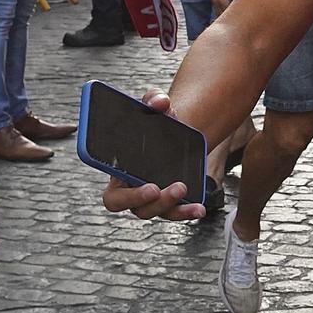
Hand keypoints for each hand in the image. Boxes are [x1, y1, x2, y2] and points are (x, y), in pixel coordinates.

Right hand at [99, 88, 208, 221]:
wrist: (179, 131)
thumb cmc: (159, 122)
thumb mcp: (156, 107)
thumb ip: (154, 100)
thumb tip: (160, 102)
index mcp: (121, 174)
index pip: (112, 196)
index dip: (121, 195)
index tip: (132, 181)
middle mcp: (133, 191)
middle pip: (131, 208)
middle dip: (140, 201)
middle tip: (155, 188)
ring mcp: (153, 200)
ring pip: (154, 212)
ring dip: (167, 204)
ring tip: (182, 187)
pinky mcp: (171, 201)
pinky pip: (176, 213)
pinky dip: (187, 212)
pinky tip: (200, 209)